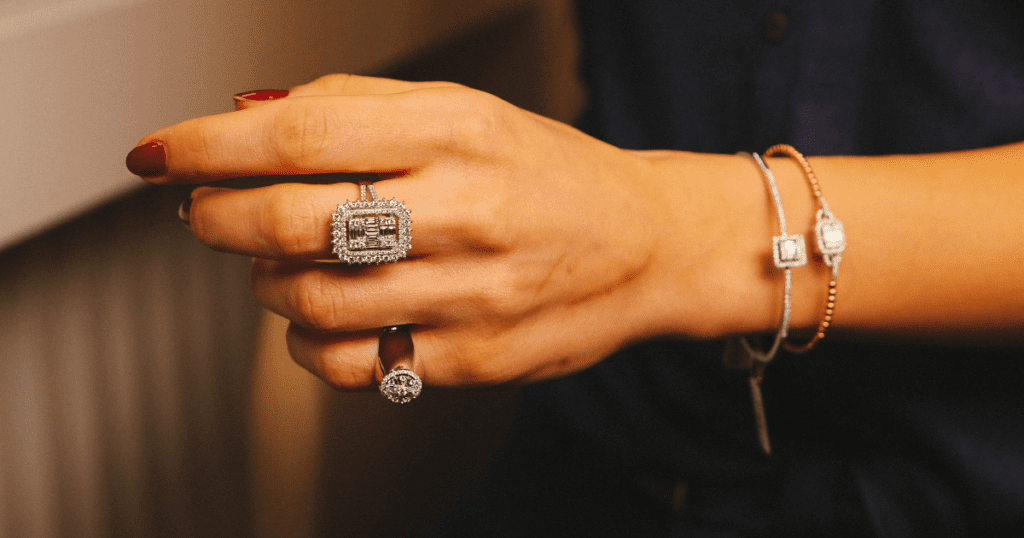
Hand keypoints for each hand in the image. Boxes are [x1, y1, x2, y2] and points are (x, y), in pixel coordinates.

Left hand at [128, 74, 685, 388]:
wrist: (645, 244)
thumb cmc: (550, 173)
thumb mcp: (467, 110)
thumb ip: (358, 105)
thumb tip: (248, 114)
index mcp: (460, 131)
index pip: (305, 134)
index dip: (211, 146)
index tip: (163, 154)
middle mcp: (468, 210)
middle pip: (295, 222)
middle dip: (219, 219)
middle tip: (208, 212)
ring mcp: (473, 294)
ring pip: (313, 300)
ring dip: (267, 281)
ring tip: (283, 262)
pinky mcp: (476, 359)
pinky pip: (353, 364)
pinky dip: (308, 344)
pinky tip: (322, 317)